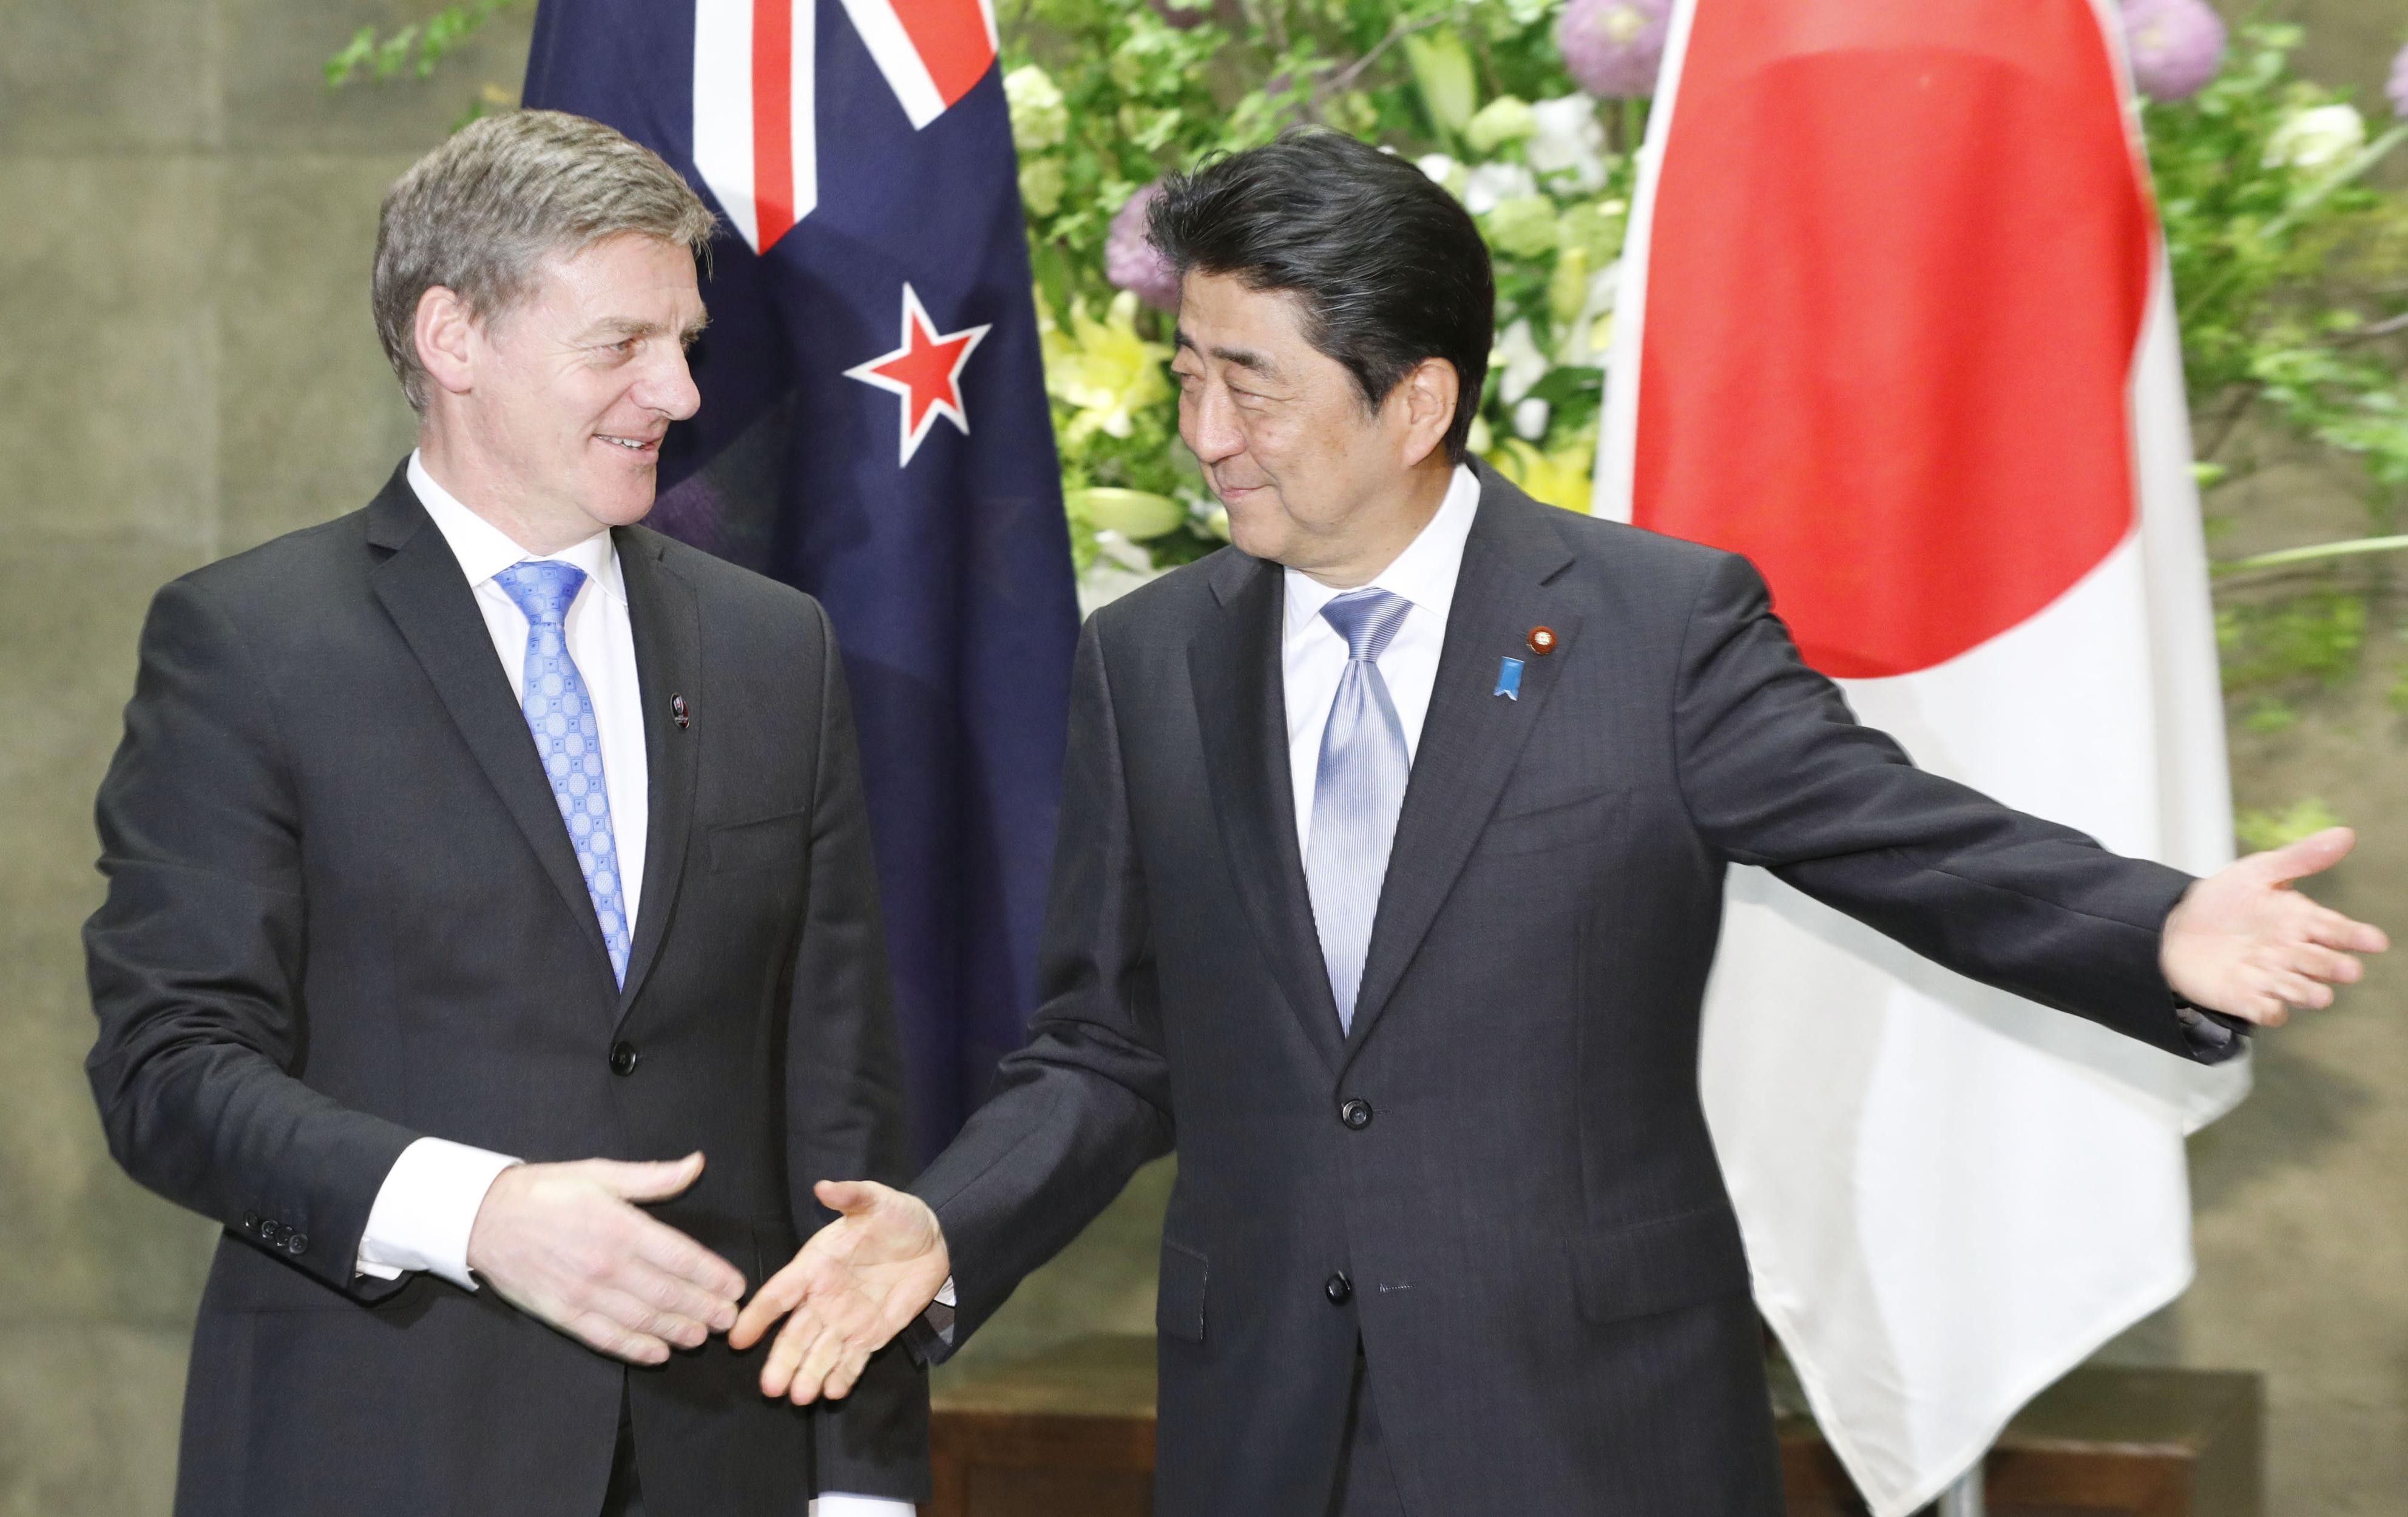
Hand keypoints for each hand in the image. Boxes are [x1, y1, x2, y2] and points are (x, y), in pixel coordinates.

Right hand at [464, 1151, 746, 1364]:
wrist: (482, 1217)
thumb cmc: (546, 1191)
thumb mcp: (600, 1172)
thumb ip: (653, 1177)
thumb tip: (697, 1163)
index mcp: (619, 1225)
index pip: (680, 1256)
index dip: (712, 1275)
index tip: (736, 1287)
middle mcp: (605, 1263)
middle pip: (667, 1294)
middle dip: (704, 1309)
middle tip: (729, 1319)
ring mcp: (582, 1292)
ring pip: (642, 1320)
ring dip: (677, 1331)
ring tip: (702, 1337)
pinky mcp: (561, 1314)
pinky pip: (605, 1338)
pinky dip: (635, 1349)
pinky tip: (658, 1354)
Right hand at [730, 1179, 949, 1403]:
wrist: (933, 1239)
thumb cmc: (896, 1216)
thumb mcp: (876, 1200)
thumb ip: (850, 1196)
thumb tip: (824, 1186)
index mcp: (815, 1267)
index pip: (779, 1293)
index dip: (758, 1315)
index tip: (737, 1337)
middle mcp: (823, 1299)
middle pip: (794, 1334)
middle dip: (781, 1360)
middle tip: (770, 1387)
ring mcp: (846, 1321)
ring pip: (819, 1353)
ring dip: (807, 1375)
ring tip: (798, 1397)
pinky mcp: (871, 1335)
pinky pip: (852, 1361)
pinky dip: (842, 1378)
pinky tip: (831, 1394)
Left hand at [2162, 826, 2388, 1025]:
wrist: (2173, 926)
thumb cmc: (2223, 898)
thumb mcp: (2257, 871)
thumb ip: (2300, 858)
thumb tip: (2346, 834)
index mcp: (2300, 921)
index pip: (2336, 929)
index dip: (2356, 936)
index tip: (2375, 941)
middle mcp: (2292, 952)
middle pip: (2321, 963)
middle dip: (2334, 967)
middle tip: (2349, 970)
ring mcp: (2271, 977)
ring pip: (2298, 989)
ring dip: (2308, 992)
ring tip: (2320, 995)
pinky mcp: (2246, 998)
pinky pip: (2263, 1010)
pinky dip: (2268, 1011)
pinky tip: (2271, 1009)